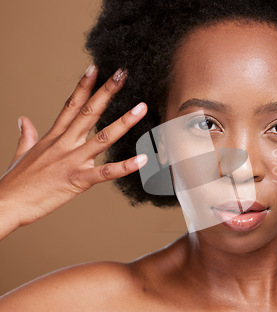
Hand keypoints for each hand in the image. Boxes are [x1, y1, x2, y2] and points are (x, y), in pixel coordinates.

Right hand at [0, 65, 147, 234]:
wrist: (5, 204)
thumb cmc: (15, 182)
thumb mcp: (21, 153)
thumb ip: (26, 135)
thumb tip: (23, 119)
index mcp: (53, 137)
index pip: (70, 105)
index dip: (83, 86)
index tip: (95, 68)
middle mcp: (64, 144)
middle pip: (88, 112)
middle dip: (107, 92)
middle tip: (123, 74)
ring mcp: (71, 161)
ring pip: (102, 138)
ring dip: (123, 122)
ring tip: (141, 108)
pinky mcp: (76, 180)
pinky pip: (105, 173)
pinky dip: (125, 167)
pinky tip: (143, 160)